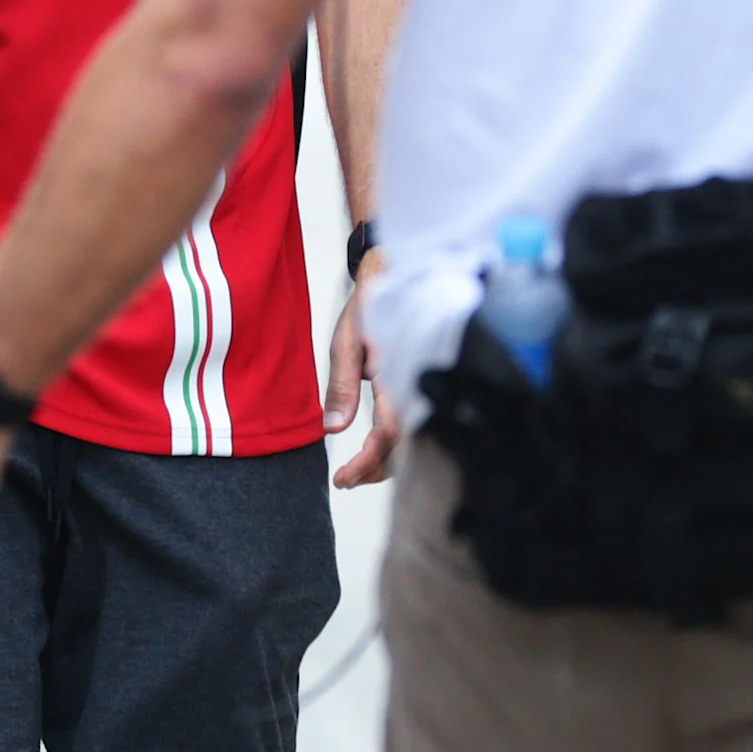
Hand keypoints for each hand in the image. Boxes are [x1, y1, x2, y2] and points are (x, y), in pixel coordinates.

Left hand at [322, 254, 399, 488]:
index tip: (342, 479)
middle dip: (375, 470)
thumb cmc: (373, 301)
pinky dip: (396, 443)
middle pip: (404, 445)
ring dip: (386, 460)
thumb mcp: (347, 340)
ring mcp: (420, 382)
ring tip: (357, 470)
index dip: (366, 463)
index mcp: (398, 373)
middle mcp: (415, 381)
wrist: (399, 271)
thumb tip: (332, 428)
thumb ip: (343, 384)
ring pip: (411, 438)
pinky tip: (377, 447)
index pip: (387, 434)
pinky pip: (413, 422)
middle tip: (346, 480)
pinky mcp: (419, 381)